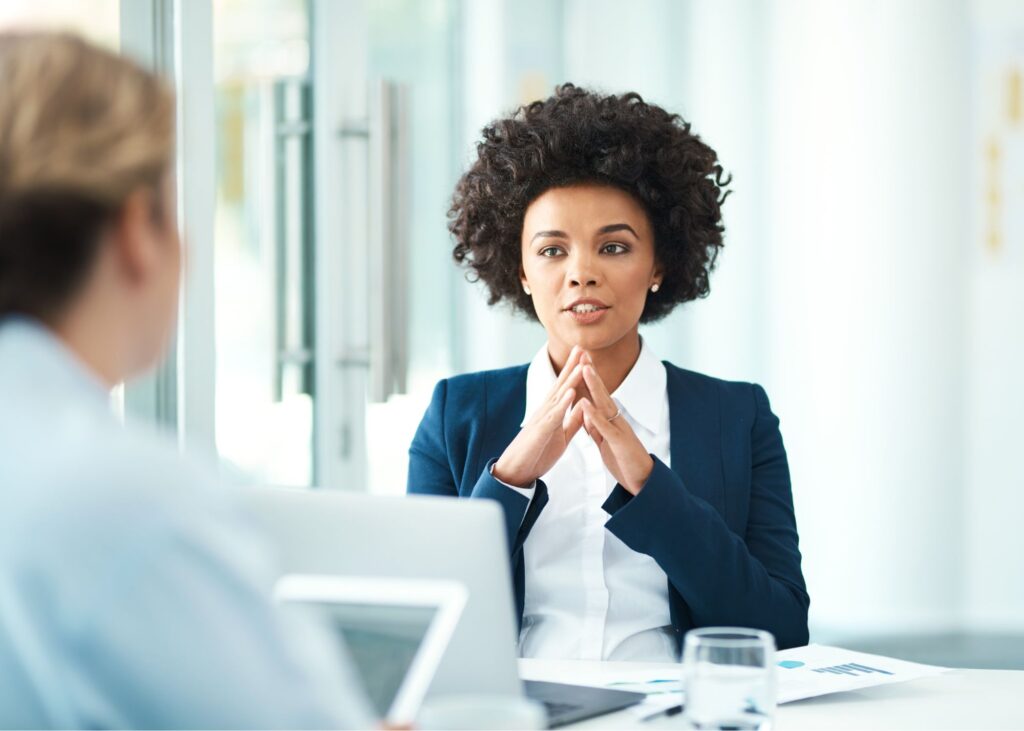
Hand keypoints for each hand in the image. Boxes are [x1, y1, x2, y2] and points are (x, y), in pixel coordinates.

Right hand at [492, 345, 588, 486]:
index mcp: (552, 412)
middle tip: (582, 346)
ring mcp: (542, 420)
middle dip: (572, 366)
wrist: (518, 471)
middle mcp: (546, 411)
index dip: (575, 371)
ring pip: (558, 396)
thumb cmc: (538, 453)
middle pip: (561, 384)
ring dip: (570, 379)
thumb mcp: (562, 435)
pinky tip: (571, 392)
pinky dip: (563, 404)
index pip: (566, 387)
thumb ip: (573, 420)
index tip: (585, 355)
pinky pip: (553, 416)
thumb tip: (584, 404)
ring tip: (581, 364)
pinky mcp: (540, 432)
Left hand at [579, 357, 653, 494]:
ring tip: (584, 369)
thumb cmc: (623, 461)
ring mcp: (619, 429)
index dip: (587, 379)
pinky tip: (584, 405)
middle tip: (582, 353)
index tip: (579, 361)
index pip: (597, 395)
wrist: (642, 482)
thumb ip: (595, 428)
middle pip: (601, 392)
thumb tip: (584, 414)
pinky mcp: (619, 442)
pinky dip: (593, 415)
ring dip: (594, 386)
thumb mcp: (605, 442)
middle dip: (590, 373)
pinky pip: (604, 426)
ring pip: (604, 404)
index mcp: (611, 420)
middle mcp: (616, 420)